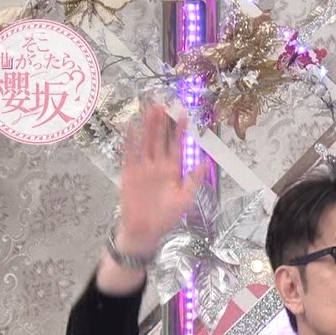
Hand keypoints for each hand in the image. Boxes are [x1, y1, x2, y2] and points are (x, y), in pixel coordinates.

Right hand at [114, 102, 201, 254]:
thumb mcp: (185, 198)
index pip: (177, 145)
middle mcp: (158, 165)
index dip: (180, 131)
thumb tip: (205, 161)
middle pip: (159, 139)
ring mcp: (143, 167)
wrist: (146, 230)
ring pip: (145, 142)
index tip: (184, 114)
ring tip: (149, 109)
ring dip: (147, 126)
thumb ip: (194, 179)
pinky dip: (130, 142)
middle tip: (162, 103)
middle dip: (161, 122)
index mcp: (172, 170)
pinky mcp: (130, 173)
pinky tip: (131, 128)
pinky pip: (130, 154)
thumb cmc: (167, 216)